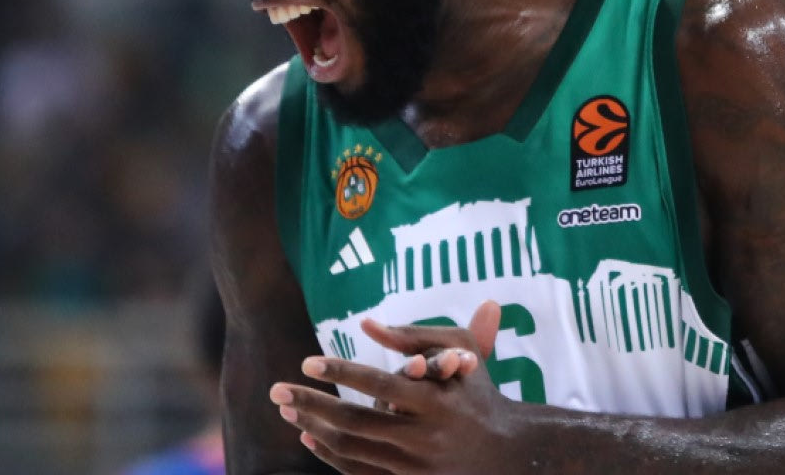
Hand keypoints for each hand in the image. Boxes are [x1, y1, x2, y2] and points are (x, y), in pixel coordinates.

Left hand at [269, 301, 512, 474]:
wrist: (507, 451)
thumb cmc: (480, 391)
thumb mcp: (461, 353)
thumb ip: (413, 336)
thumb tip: (366, 323)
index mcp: (436, 401)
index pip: (378, 384)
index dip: (341, 373)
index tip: (307, 362)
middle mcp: (422, 437)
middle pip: (354, 423)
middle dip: (311, 404)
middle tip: (277, 389)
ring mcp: (413, 466)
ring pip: (351, 449)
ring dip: (314, 426)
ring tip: (287, 406)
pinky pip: (358, 470)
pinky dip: (329, 453)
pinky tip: (308, 434)